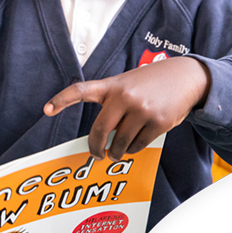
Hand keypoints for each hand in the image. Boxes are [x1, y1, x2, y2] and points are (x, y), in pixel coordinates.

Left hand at [44, 57, 211, 159]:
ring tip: (118, 151)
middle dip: (95, 148)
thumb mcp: (127, 84)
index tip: (46, 110)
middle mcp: (124, 96)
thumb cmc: (150, 83)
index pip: (81, 90)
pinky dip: (133, 149)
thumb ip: (112, 105)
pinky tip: (134, 144)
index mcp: (112, 86)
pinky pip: (138, 145)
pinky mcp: (158, 122)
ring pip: (120, 143)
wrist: (185, 77)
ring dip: (117, 152)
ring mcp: (141, 109)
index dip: (62, 100)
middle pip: (99, 131)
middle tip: (97, 155)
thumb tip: (104, 139)